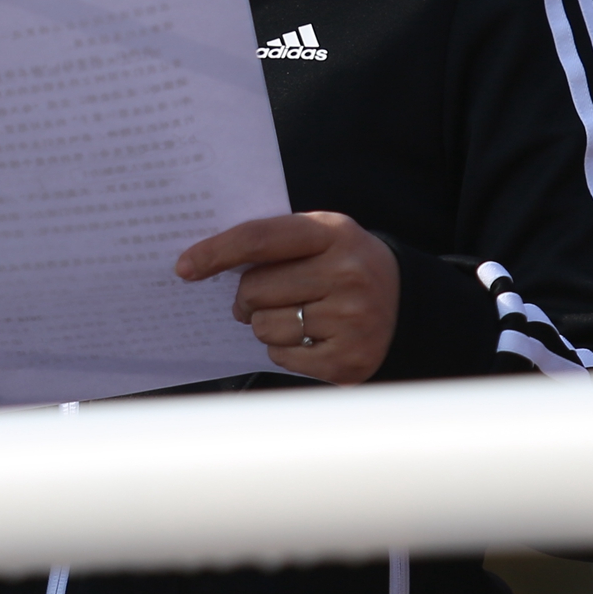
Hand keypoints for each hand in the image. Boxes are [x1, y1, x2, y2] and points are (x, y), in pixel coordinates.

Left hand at [176, 211, 398, 385]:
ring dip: (267, 325)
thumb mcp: (322, 235)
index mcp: (333, 233)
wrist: (407, 304)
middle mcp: (346, 275)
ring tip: (296, 315)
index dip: (216, 252)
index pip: (259, 239)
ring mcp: (351, 320)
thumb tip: (204, 262)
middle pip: (255, 290)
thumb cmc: (345, 265)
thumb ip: (273, 241)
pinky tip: (310, 337)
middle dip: (247, 297)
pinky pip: (283, 359)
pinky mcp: (348, 360)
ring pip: (264, 328)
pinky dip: (286, 350)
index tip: (185, 266)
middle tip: (262, 297)